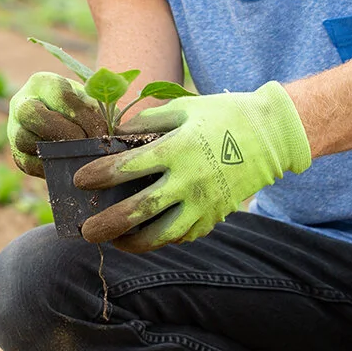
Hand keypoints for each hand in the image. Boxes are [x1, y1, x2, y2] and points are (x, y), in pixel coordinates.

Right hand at [7, 72, 106, 177]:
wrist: (66, 123)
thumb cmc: (83, 109)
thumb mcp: (92, 103)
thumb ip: (100, 113)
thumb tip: (108, 135)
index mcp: (43, 83)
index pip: (61, 96)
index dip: (84, 117)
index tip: (103, 133)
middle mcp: (22, 103)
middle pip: (31, 113)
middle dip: (64, 132)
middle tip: (88, 145)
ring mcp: (13, 129)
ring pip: (24, 140)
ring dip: (57, 151)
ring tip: (83, 156)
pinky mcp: (17, 155)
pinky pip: (29, 164)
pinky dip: (52, 167)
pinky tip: (72, 166)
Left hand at [74, 81, 311, 252]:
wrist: (272, 135)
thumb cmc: (224, 115)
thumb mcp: (185, 107)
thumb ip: (148, 121)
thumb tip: (117, 135)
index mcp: (177, 150)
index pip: (127, 167)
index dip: (99, 175)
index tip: (79, 180)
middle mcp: (188, 181)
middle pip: (138, 211)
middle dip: (107, 224)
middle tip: (86, 231)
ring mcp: (203, 204)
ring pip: (161, 236)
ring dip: (132, 243)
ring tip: (114, 242)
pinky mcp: (215, 217)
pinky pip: (183, 236)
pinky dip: (162, 240)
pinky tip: (146, 236)